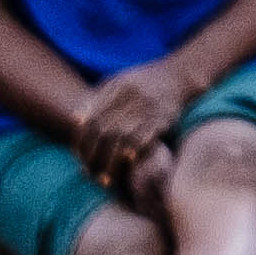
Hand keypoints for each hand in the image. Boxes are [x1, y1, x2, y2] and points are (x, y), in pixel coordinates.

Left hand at [73, 55, 207, 191]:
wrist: (179, 75)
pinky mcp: (164, 117)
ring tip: (105, 180)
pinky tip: (127, 162)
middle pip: (105, 131)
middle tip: (89, 175)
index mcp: (117, 87)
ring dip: (112, 161)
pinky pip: (147, 136)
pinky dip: (135, 149)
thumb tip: (76, 120)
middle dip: (94, 156)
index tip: (78, 159)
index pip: (92, 119)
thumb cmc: (144, 82)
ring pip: (123, 137)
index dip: (82, 142)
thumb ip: (98, 99)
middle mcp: (131, 96)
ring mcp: (148, 106)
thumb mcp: (119, 82)